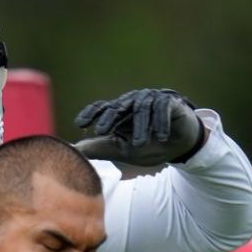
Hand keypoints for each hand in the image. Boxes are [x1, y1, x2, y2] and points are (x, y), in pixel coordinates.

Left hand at [74, 89, 204, 165]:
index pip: (102, 108)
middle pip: (118, 107)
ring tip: (139, 145)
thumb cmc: (148, 147)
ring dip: (140, 128)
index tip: (80, 124)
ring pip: (141, 109)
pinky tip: (160, 136)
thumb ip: (99, 148)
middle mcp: (132, 103)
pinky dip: (161, 122)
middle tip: (102, 132)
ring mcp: (151, 100)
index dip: (91, 114)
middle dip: (109, 119)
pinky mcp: (169, 102)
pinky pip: (162, 108)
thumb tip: (72, 151)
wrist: (178, 147)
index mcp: (119, 113)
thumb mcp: (122, 151)